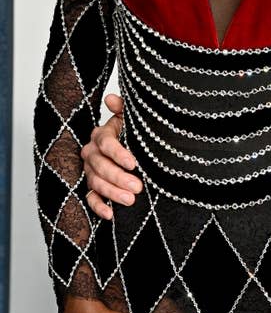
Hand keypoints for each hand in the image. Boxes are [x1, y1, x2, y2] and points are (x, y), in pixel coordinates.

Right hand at [81, 93, 141, 219]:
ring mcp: (90, 171)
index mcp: (101, 135)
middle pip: (100, 166)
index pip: (106, 143)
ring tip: (131, 200)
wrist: (135, 151)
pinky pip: (90, 198)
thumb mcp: (132, 120)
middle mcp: (92, 153)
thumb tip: (111, 98)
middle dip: (118, 177)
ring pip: (96, 182)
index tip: (134, 163)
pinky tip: (111, 214)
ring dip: (112, 193)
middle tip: (138, 186)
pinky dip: (99, 207)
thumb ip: (123, 109)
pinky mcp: (92, 187)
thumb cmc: (134, 134)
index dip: (118, 153)